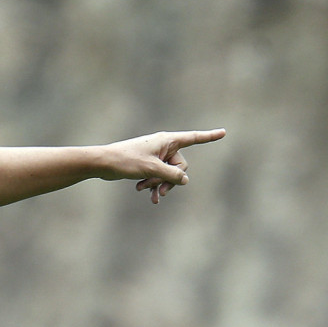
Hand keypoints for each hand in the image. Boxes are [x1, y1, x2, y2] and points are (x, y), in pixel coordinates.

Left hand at [102, 128, 225, 203]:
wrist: (104, 163)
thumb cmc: (126, 161)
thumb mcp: (152, 169)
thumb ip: (172, 175)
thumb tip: (185, 181)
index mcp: (167, 140)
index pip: (193, 138)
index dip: (209, 137)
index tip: (223, 132)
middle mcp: (163, 146)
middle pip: (180, 166)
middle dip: (169, 180)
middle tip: (156, 188)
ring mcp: (156, 156)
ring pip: (168, 174)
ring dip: (160, 184)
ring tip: (148, 194)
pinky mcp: (148, 164)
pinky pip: (158, 176)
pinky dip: (153, 184)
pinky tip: (142, 192)